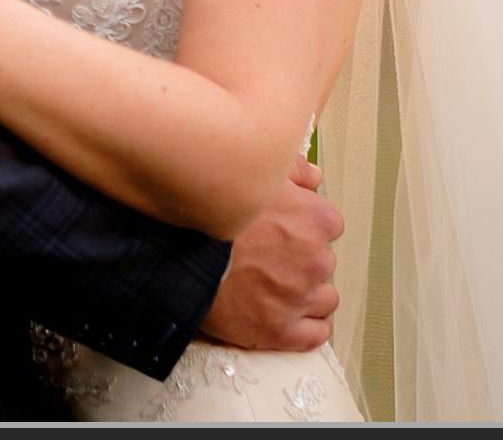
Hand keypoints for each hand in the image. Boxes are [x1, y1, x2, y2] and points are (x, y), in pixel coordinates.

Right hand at [200, 158, 344, 352]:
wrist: (175, 253)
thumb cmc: (212, 211)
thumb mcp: (250, 172)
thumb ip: (292, 169)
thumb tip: (313, 177)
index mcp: (315, 219)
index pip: (328, 225)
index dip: (303, 226)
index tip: (281, 228)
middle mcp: (317, 260)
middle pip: (323, 262)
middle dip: (301, 260)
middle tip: (266, 256)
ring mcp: (300, 298)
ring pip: (324, 298)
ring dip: (305, 294)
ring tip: (271, 285)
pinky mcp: (281, 331)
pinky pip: (316, 333)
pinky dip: (306, 325)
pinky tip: (288, 314)